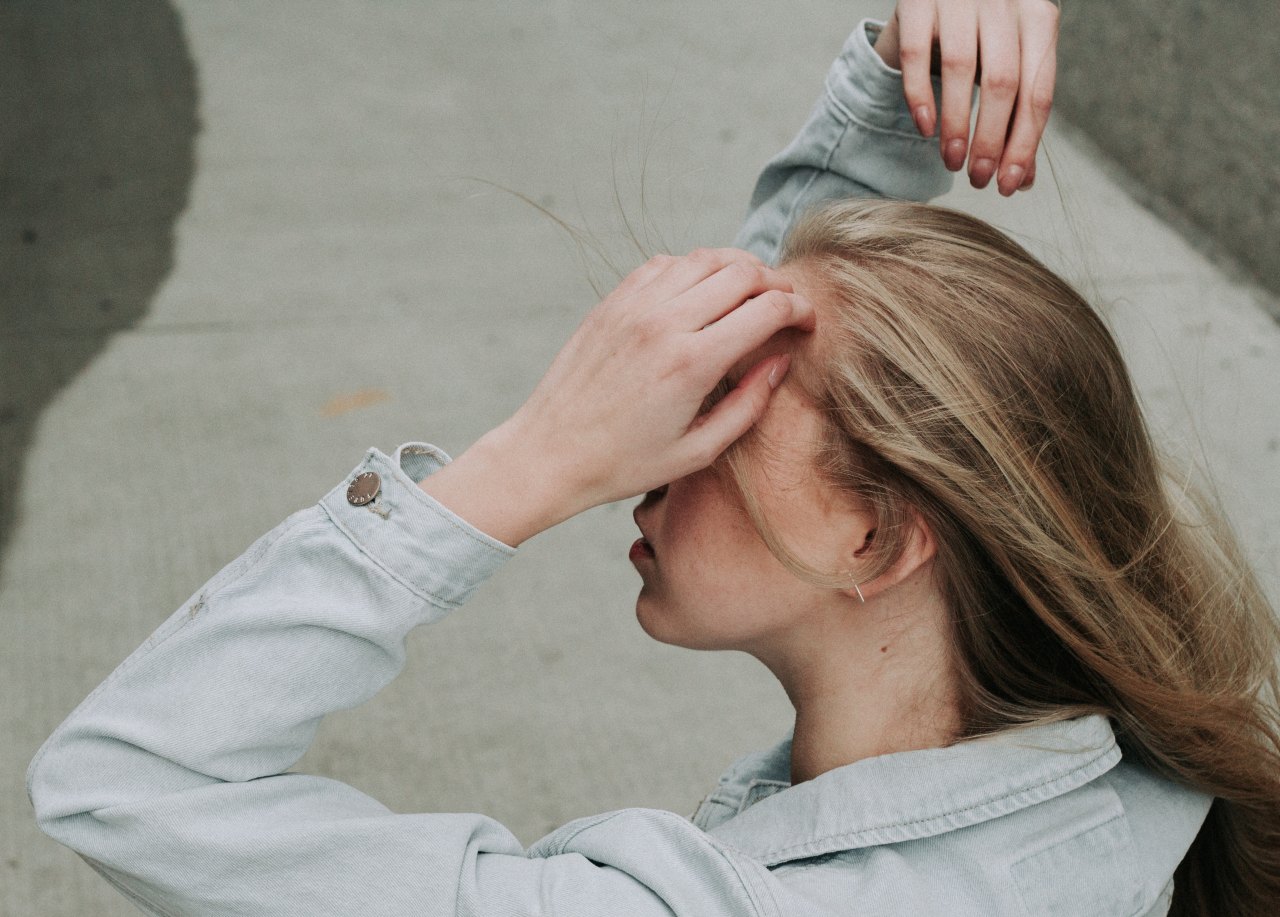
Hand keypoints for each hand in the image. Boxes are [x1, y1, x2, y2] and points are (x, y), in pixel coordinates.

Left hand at [419, 249, 813, 545]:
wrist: (550, 453)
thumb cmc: (623, 463)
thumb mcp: (697, 451)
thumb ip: (747, 405)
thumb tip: (780, 364)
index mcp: (692, 363)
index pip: (767, 308)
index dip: (800, 310)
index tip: (807, 324)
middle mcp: (664, 323)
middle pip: (742, 272)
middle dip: (777, 282)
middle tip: (787, 304)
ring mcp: (634, 306)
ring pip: (704, 258)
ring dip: (738, 267)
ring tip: (752, 291)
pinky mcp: (612, 303)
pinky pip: (664, 264)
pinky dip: (694, 267)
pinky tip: (702, 290)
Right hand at [874, 0, 1058, 194]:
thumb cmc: (982, 40)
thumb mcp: (1009, 71)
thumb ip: (1017, 120)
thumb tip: (1022, 181)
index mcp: (1039, 19)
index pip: (1037, 92)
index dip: (1024, 144)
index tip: (1007, 185)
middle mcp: (1004, 2)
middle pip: (1003, 82)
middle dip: (990, 140)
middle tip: (978, 179)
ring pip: (961, 68)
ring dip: (957, 124)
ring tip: (951, 162)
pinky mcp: (918, 1)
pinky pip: (916, 53)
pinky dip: (920, 95)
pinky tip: (925, 127)